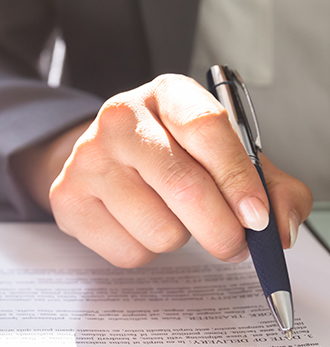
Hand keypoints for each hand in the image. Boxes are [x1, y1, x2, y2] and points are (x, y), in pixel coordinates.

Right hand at [13, 74, 312, 266]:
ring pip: (159, 229)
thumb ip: (267, 186)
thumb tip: (279, 228)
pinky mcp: (66, 199)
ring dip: (178, 238)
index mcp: (167, 94)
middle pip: (184, 186)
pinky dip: (144, 251)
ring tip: (169, 217)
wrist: (103, 160)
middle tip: (233, 244)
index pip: (206, 128)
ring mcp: (87, 159)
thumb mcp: (224, 154)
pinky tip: (138, 226)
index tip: (257, 216)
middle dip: (221, 229)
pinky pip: (127, 251)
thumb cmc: (173, 155)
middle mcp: (120, 119)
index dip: (237, 178)